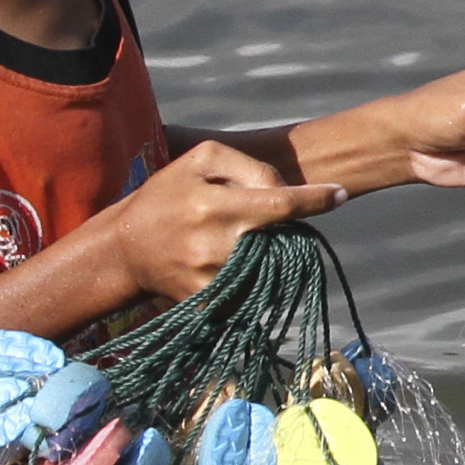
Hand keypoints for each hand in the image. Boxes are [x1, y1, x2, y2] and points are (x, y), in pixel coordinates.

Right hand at [92, 135, 342, 297]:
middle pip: (280, 238)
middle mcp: (215, 244)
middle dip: (283, 229)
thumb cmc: (167, 196)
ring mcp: (211, 278)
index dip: (314, 199)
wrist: (125, 248)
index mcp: (214, 204)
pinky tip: (223, 263)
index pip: (279, 203)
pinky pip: (250, 290)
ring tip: (231, 242)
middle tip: (257, 222)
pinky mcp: (208, 302)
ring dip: (267, 253)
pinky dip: (250, 276)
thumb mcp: (200, 161)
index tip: (339, 194)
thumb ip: (247, 166)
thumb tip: (283, 190)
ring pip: (269, 265)